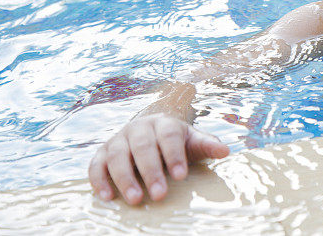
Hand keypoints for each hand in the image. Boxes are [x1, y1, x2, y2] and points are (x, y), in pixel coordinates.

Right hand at [88, 113, 229, 204]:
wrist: (151, 131)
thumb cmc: (176, 141)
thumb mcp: (193, 141)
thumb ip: (207, 145)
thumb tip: (226, 151)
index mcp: (164, 123)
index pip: (168, 136)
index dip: (174, 155)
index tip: (181, 175)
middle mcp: (139, 128)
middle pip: (143, 146)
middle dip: (151, 171)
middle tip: (160, 194)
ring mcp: (118, 139)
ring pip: (118, 155)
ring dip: (125, 178)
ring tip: (136, 199)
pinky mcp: (102, 152)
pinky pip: (96, 165)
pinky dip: (99, 180)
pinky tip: (107, 197)